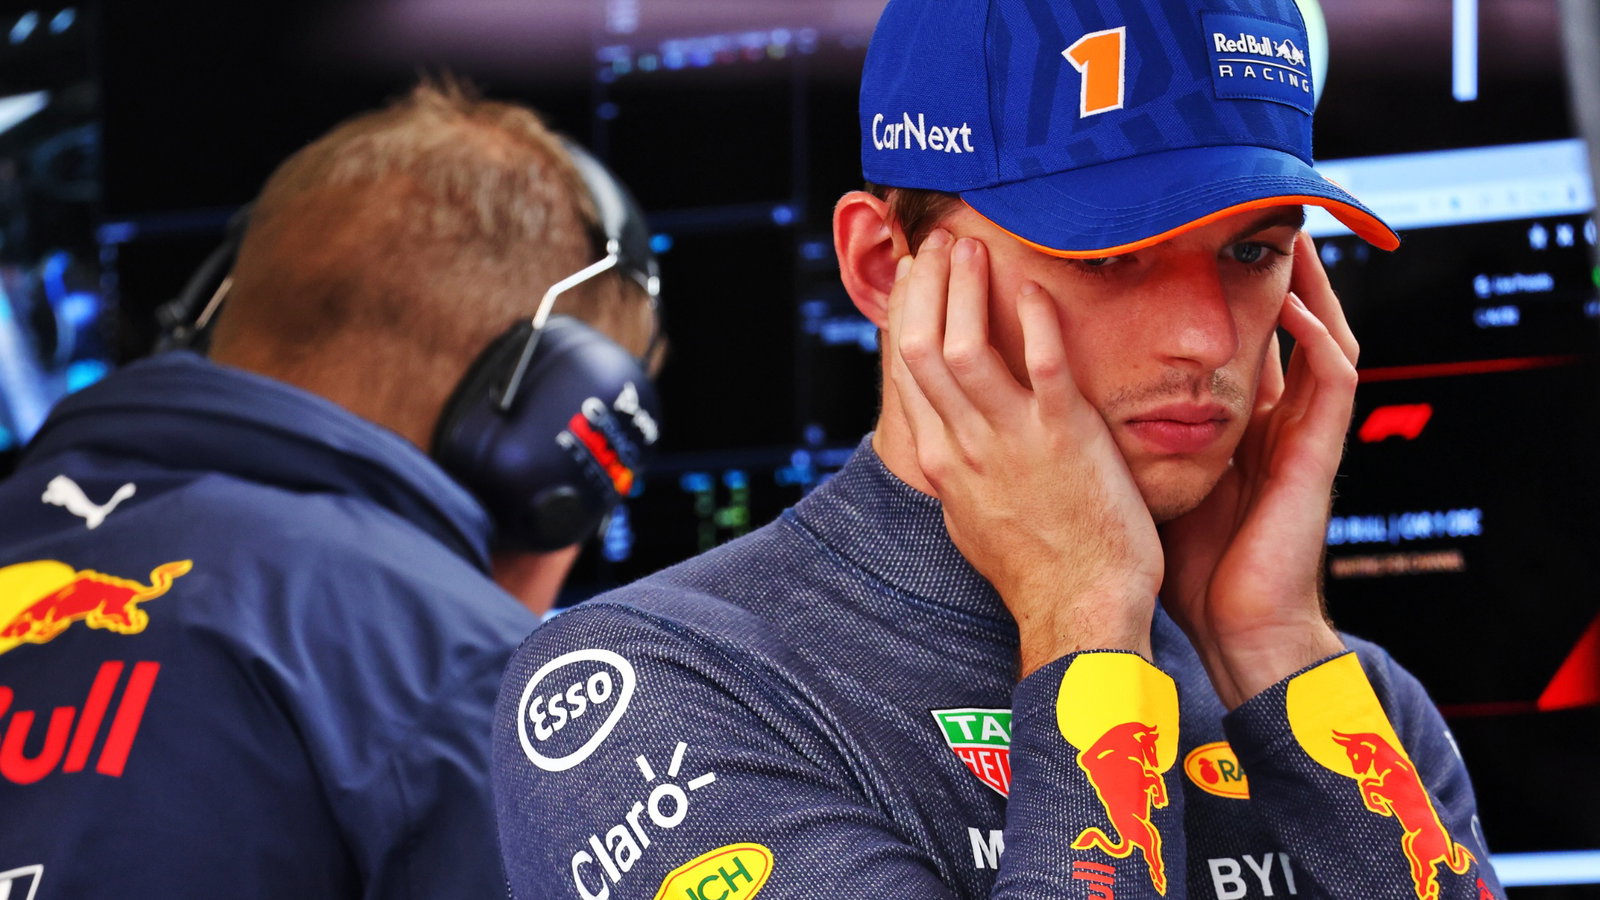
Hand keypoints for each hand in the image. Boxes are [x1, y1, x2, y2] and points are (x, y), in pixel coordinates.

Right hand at [885, 229, 1163, 676]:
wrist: (1079, 612)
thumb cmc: (1039, 571)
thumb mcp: (973, 517)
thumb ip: (961, 468)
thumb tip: (950, 440)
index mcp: (943, 461)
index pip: (906, 371)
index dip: (906, 313)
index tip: (916, 277)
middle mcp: (964, 445)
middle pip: (921, 346)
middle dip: (926, 286)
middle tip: (941, 244)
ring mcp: (1010, 440)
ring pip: (962, 345)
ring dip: (964, 288)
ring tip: (974, 247)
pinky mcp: (1063, 438)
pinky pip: (1040, 362)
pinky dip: (1033, 319)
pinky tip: (1034, 287)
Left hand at [1158, 233, 1350, 707]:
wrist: (1228, 627)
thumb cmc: (1178, 563)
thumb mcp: (1140, 479)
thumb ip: (1116, 436)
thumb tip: (1051, 396)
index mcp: (1230, 425)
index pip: (1231, 341)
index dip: (1216, 296)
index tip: (1186, 249)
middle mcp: (1270, 421)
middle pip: (1280, 326)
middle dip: (1269, 272)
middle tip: (1244, 217)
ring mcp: (1299, 435)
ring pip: (1321, 337)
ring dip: (1308, 286)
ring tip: (1287, 237)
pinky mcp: (1317, 455)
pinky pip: (1333, 380)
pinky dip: (1318, 338)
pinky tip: (1294, 304)